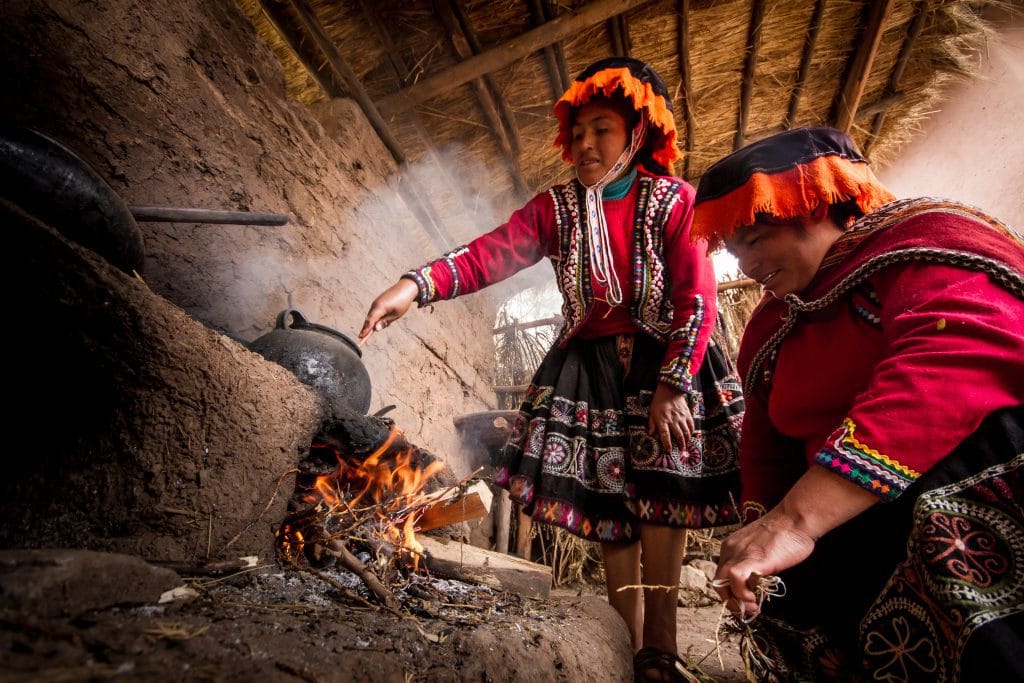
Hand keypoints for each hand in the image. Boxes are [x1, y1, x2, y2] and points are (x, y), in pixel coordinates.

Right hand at [359, 278, 418, 339]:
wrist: (406, 288)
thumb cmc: (402, 302)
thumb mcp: (396, 315)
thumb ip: (385, 322)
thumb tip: (376, 329)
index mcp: (379, 308)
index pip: (370, 321)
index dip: (365, 330)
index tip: (361, 337)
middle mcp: (375, 305)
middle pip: (369, 320)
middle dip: (365, 329)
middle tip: (360, 339)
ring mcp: (376, 303)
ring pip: (371, 316)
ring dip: (369, 325)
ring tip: (365, 335)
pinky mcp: (379, 302)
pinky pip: (374, 312)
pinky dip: (373, 319)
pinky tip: (373, 325)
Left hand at [647, 383, 693, 451]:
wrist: (670, 390)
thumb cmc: (659, 402)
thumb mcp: (652, 412)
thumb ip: (652, 424)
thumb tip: (651, 435)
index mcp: (662, 420)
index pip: (665, 435)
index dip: (667, 444)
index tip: (668, 451)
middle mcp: (672, 420)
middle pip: (678, 435)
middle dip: (680, 445)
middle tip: (680, 450)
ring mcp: (681, 417)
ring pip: (686, 432)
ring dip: (686, 440)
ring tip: (685, 445)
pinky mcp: (687, 414)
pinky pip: (691, 425)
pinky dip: (691, 431)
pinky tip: (690, 435)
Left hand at [711, 467, 877, 616]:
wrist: (795, 518)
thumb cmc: (785, 532)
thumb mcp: (761, 547)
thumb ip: (753, 560)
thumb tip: (755, 580)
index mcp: (732, 546)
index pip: (721, 574)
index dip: (731, 591)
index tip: (746, 600)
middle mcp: (730, 549)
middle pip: (718, 581)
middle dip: (730, 601)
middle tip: (747, 609)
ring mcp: (739, 554)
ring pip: (722, 582)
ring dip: (735, 601)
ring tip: (751, 607)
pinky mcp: (752, 559)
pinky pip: (735, 578)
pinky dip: (741, 593)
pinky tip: (754, 598)